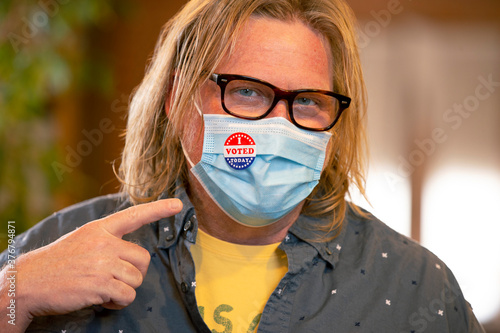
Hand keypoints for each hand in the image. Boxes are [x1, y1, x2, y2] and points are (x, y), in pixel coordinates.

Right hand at [5, 199, 181, 328]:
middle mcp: (104, 243)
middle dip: (134, 273)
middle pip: (143, 258)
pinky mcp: (100, 284)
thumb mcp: (82, 240)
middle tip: (115, 278)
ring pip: (137, 279)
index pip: (134, 215)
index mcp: (100, 229)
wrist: (29, 281)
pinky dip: (118, 302)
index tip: (178, 204)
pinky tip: (103, 299)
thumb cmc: (57, 263)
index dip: (158, 209)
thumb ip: (106, 242)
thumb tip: (131, 257)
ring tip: (103, 289)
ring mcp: (103, 263)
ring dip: (124, 289)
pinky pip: (127, 295)